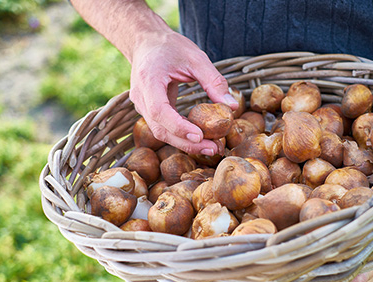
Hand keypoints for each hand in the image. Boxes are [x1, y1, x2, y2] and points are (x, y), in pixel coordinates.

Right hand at [129, 30, 238, 154]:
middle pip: (160, 128)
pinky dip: (181, 135)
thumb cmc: (170, 46)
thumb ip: (214, 81)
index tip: (200, 135)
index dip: (178, 127)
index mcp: (148, 80)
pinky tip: (200, 139)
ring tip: (211, 147)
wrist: (146, 42)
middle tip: (213, 148)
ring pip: (161, 132)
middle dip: (186, 142)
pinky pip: (163, 127)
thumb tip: (231, 106)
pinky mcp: (148, 110)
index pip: (159, 111)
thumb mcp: (195, 58)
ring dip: (185, 143)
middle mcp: (140, 97)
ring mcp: (142, 106)